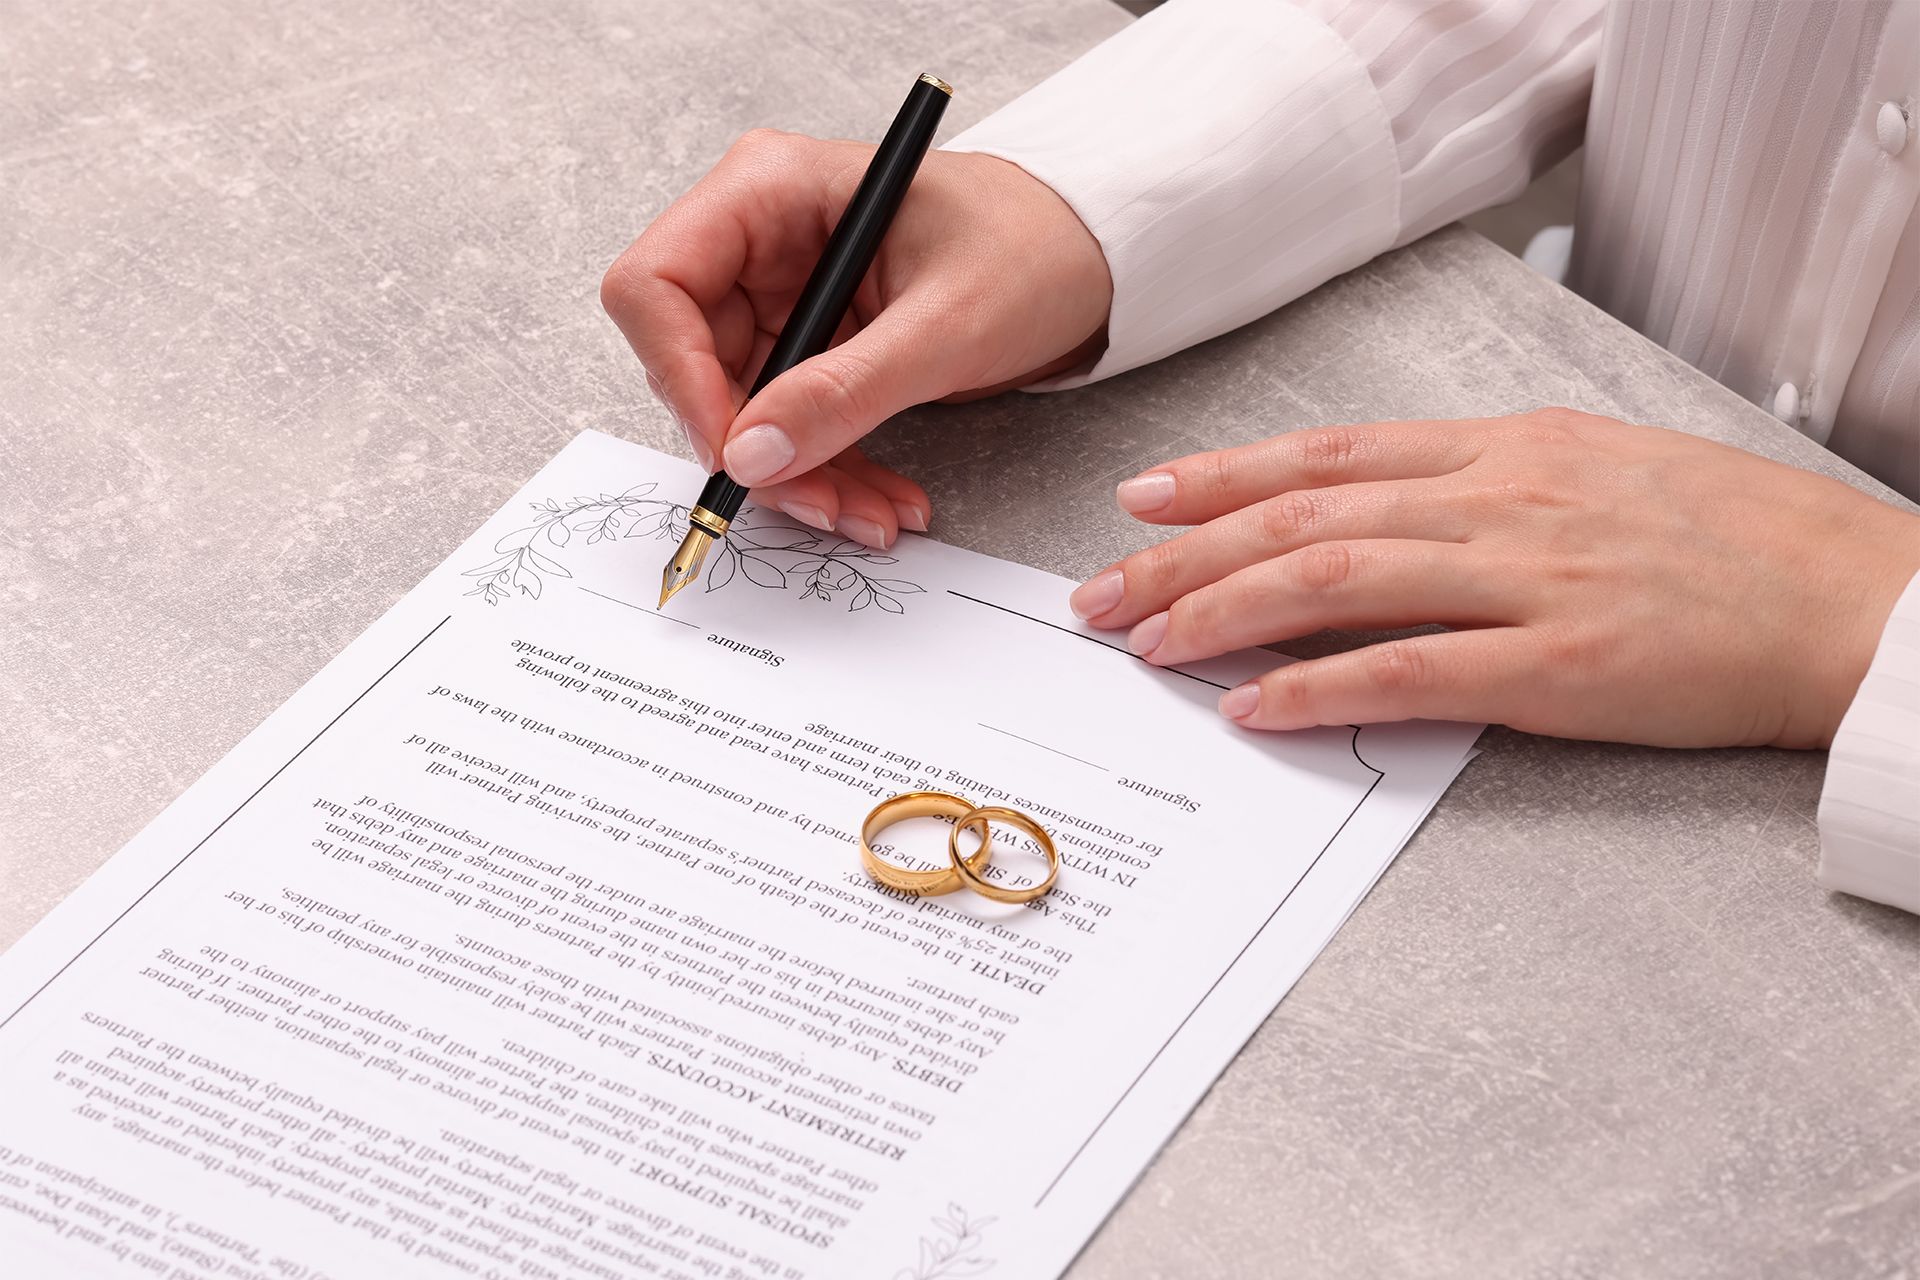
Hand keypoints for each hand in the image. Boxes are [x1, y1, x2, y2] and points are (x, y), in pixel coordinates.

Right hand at [601, 130, 1111, 546]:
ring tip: (875, 516)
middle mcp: (757, 241)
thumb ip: (848, 388)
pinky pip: (787, 427)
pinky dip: (828, 472)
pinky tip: (882, 499)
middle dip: (755, 450)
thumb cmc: (1031, 248)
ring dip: (799, 478)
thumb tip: (752, 454)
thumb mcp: (947, 322)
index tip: (734, 452)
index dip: (676, 376)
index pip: (656, 285)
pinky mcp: (810, 347)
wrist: (1087, 260)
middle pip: (691, 364)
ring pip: (741, 413)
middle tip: (825, 508)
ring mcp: (780, 298)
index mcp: (769, 190)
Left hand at [1069, 409, 1919, 748]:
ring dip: (1224, 613)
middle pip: (1304, 515)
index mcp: (1507, 451)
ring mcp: (1528, 577)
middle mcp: (1501, 499)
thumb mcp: (1598, 472)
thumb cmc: (1732, 539)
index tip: (1144, 498)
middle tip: (1103, 592)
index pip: (1329, 455)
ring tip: (1149, 645)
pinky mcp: (1558, 665)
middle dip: (1186, 555)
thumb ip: (1485, 487)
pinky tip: (1255, 709)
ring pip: (1335, 578)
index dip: (1224, 477)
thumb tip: (1384, 510)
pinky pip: (1409, 672)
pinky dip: (1318, 688)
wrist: (1852, 599)